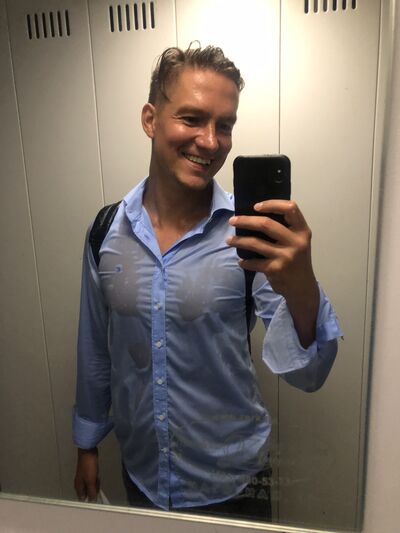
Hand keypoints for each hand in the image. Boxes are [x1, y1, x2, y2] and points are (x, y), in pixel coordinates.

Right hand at [74, 447, 99, 501]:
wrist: (88, 452)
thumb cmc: (88, 465)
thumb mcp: (91, 481)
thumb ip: (91, 492)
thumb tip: (92, 501)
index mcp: (78, 486)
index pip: (82, 499)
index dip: (89, 499)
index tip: (96, 497)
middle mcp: (79, 483)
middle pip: (87, 492)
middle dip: (93, 490)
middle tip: (96, 484)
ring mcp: (82, 477)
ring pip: (90, 485)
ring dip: (95, 484)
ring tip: (97, 478)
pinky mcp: (86, 472)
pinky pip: (91, 479)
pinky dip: (95, 478)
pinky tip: (97, 475)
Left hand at [227, 200, 318, 346]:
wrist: (303, 288)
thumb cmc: (297, 261)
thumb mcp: (299, 243)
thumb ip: (286, 230)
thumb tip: (256, 216)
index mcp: (302, 231)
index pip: (290, 208)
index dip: (272, 204)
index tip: (256, 206)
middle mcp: (296, 241)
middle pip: (266, 223)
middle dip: (245, 220)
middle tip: (232, 221)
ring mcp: (285, 256)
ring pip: (255, 243)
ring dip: (238, 241)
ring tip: (229, 240)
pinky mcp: (275, 269)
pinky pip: (254, 262)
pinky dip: (245, 262)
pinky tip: (241, 262)